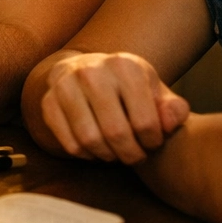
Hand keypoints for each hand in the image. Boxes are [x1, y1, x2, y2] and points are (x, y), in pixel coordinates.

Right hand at [38, 52, 189, 163]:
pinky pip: (69, 144)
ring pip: (89, 140)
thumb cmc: (128, 88)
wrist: (85, 71)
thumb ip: (173, 109)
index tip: (152, 142)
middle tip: (135, 156)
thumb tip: (168, 124)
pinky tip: (96, 149)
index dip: (153, 142)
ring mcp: (65, 85)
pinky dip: (86, 155)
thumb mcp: (155, 92)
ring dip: (108, 156)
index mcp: (124, 66)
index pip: (145, 122)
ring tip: (117, 153)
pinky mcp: (48, 102)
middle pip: (116, 133)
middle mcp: (92, 71)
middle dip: (130, 154)